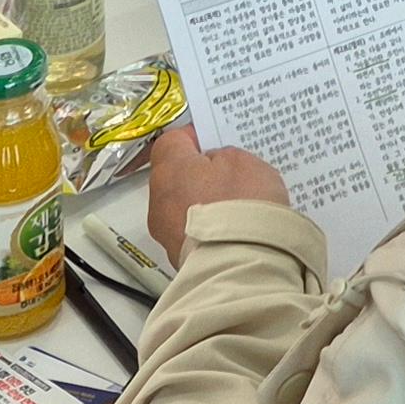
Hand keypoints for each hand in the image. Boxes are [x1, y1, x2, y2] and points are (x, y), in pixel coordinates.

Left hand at [149, 122, 291, 256]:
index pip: (173, 140)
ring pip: (184, 208)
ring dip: (205, 204)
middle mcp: (159, 202)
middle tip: (232, 173)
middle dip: (202, 174)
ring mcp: (167, 235)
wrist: (243, 266)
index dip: (196, 137)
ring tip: (239, 206)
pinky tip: (236, 229)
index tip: (217, 139)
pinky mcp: (181, 260)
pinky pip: (195, 233)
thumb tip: (218, 165)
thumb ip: (226, 157)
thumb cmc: (241, 207)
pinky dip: (211, 229)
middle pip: (177, 176)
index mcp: (170, 169)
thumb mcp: (244, 162)